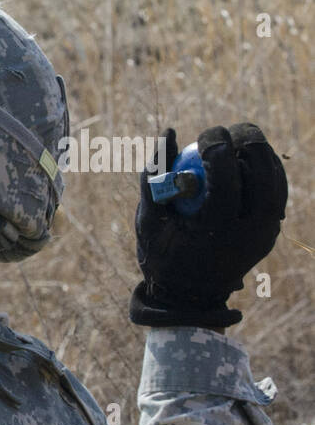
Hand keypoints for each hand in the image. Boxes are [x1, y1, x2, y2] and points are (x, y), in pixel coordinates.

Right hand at [130, 124, 286, 327]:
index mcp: (215, 230)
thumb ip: (155, 175)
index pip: (225, 176)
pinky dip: (264, 169)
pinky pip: (277, 190)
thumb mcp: (148, 218)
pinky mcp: (273, 230)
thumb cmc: (161, 252)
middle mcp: (248, 233)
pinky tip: (246, 159)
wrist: (189, 292)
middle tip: (229, 131)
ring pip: (275, 178)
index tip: (204, 135)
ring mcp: (266, 233)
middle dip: (247, 142)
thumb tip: (169, 131)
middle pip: (261, 173)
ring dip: (259, 153)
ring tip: (236, 142)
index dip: (216, 145)